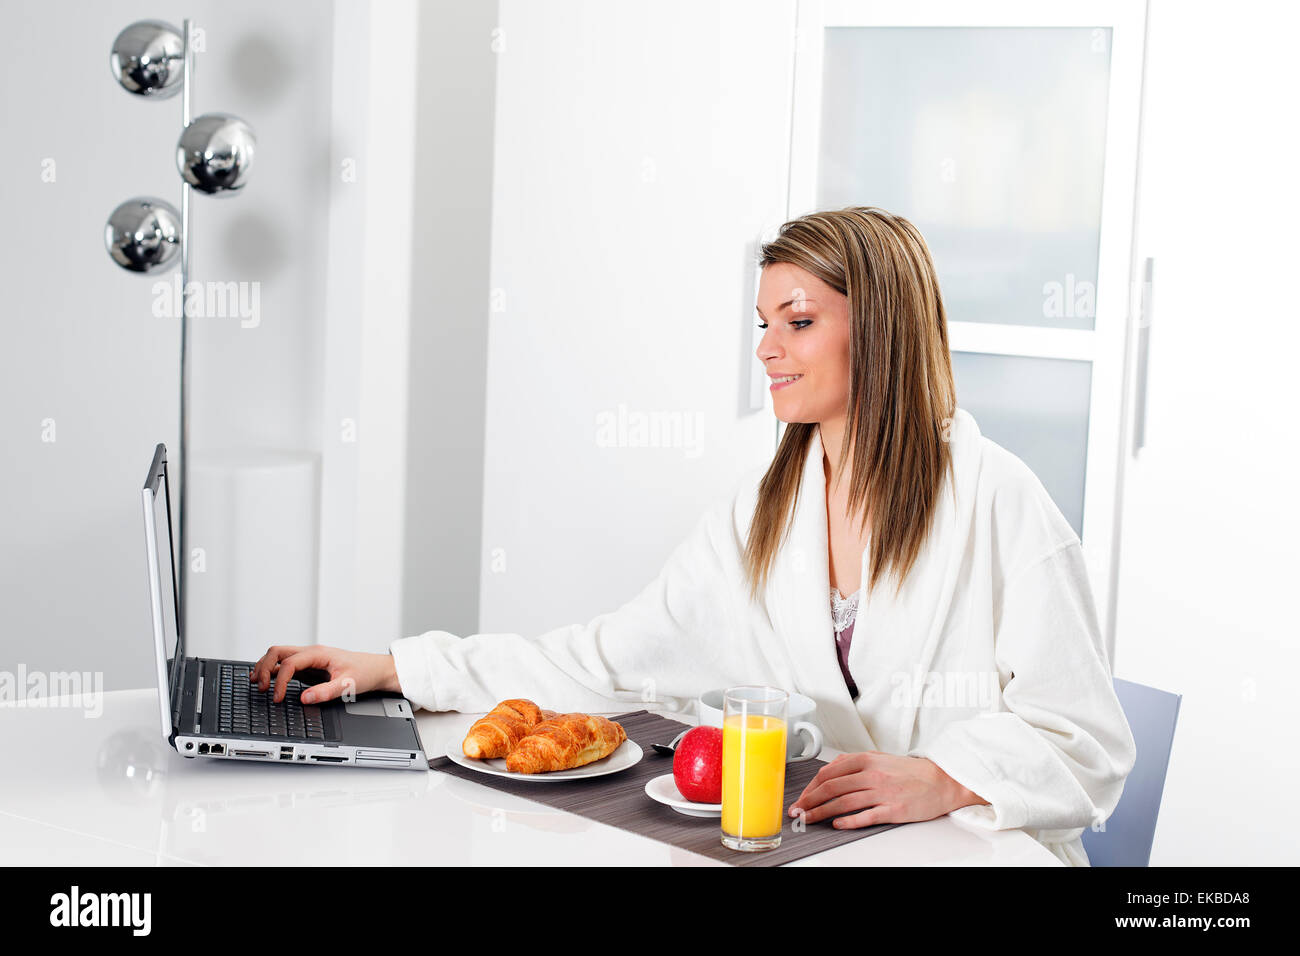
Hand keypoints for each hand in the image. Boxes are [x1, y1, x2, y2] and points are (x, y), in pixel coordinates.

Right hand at [249, 644, 400, 703]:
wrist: (376, 669)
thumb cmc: (365, 672)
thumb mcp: (348, 685)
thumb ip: (326, 692)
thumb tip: (304, 698)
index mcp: (318, 654)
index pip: (289, 663)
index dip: (279, 681)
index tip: (276, 698)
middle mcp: (311, 653)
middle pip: (277, 652)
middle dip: (264, 667)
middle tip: (260, 687)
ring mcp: (308, 658)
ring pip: (278, 655)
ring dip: (265, 666)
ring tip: (256, 682)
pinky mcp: (309, 666)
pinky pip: (285, 664)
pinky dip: (273, 671)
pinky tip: (267, 680)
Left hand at [787, 751, 986, 828]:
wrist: (941, 781)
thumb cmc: (910, 772)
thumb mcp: (879, 758)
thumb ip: (854, 763)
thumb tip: (830, 771)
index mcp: (866, 760)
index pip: (828, 773)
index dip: (810, 787)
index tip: (802, 797)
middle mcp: (871, 774)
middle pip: (830, 788)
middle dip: (809, 801)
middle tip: (798, 810)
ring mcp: (881, 792)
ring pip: (842, 802)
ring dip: (821, 813)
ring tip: (809, 819)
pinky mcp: (892, 809)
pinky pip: (865, 816)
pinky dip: (848, 821)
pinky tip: (836, 825)